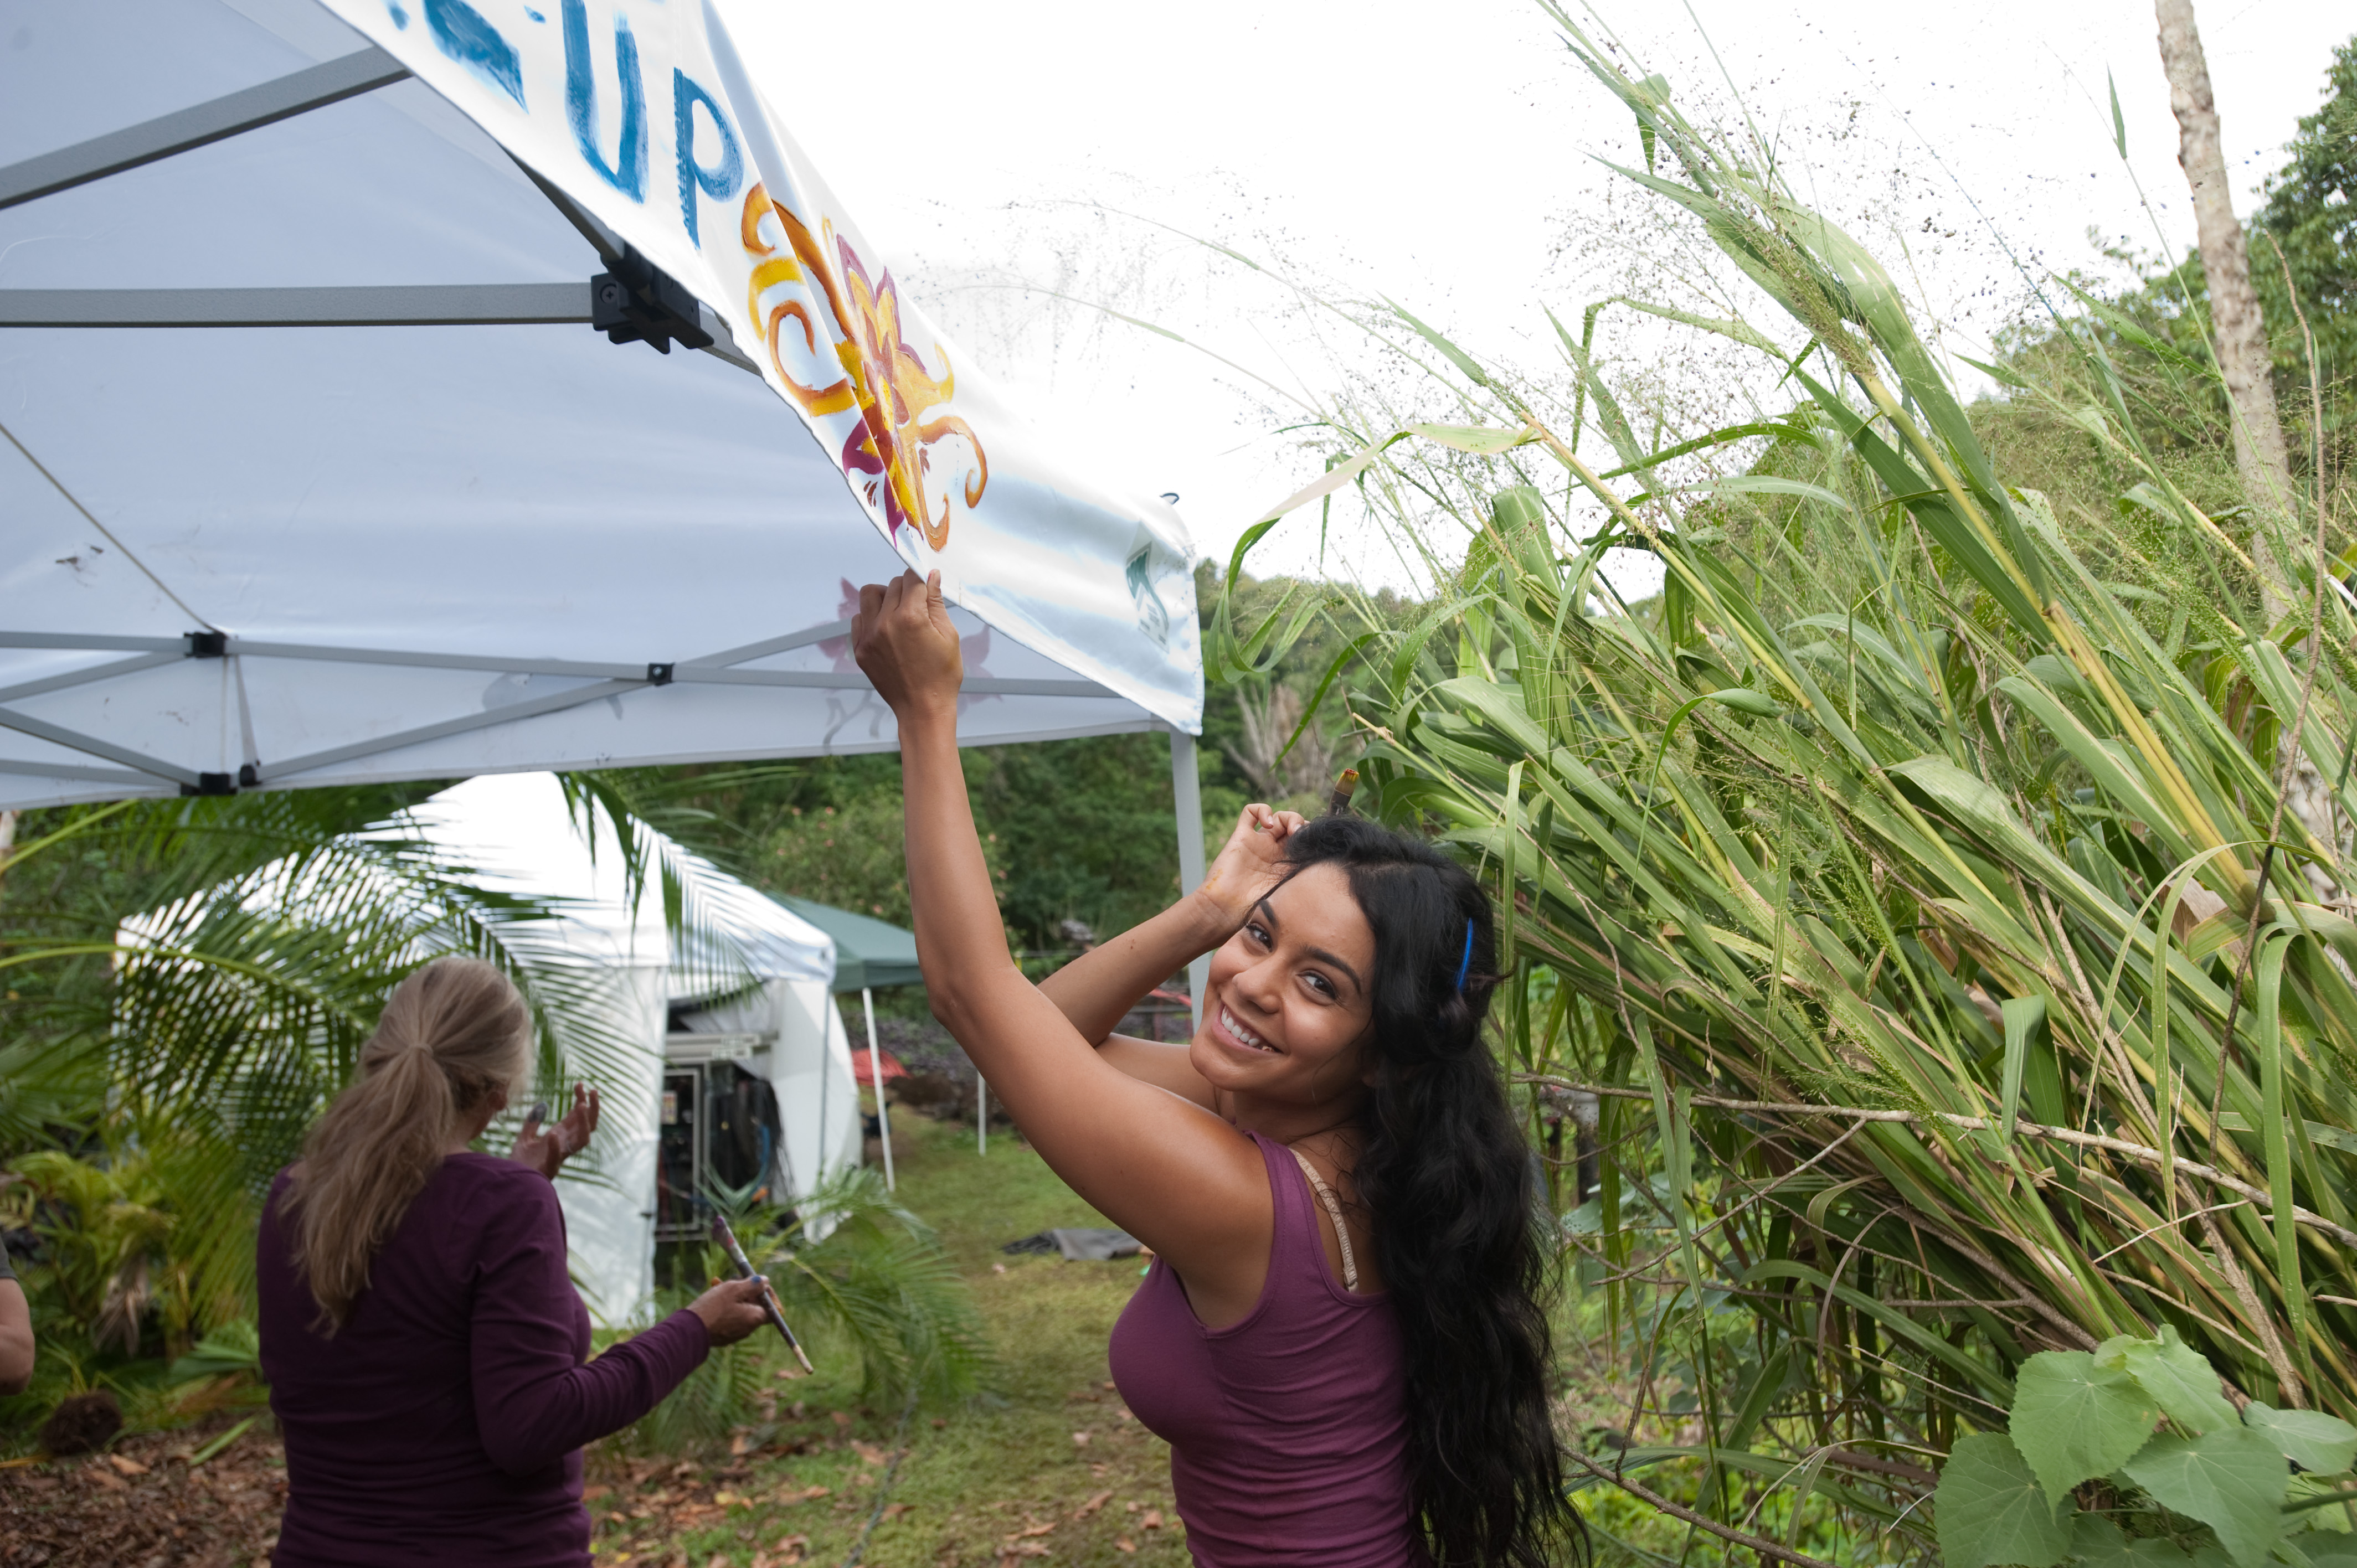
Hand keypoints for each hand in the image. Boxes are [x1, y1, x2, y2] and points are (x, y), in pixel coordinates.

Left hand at [510, 1083, 599, 1179]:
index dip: (582, 1099)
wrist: (509, 1183)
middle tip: (591, 1090)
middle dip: (593, 1108)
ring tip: (580, 1106)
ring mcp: (558, 1157)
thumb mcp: (523, 1138)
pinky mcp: (548, 1169)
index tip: (580, 1084)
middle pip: (588, 1126)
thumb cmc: (519, 1163)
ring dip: (583, 1123)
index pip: (577, 1117)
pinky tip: (553, 1134)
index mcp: (560, 1136)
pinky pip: (556, 1158)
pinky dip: (556, 1147)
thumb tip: (542, 1104)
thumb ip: (532, 1123)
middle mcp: (563, 1145)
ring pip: (582, 1141)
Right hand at [689, 1276, 774, 1347]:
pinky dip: (725, 1306)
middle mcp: (748, 1329)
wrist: (689, 1331)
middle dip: (746, 1291)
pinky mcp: (723, 1335)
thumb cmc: (713, 1308)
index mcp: (755, 1318)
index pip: (773, 1308)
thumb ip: (752, 1284)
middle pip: (755, 1307)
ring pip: (740, 1310)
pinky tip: (713, 1296)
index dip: (768, 1293)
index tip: (758, 1283)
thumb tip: (765, 1281)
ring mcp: (735, 1333)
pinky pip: (729, 1318)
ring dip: (733, 1296)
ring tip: (717, 1284)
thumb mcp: (734, 1289)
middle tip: (734, 1279)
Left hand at [851, 570, 962, 720]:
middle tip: (919, 605)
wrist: (922, 709)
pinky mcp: (859, 649)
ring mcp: (868, 636)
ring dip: (885, 597)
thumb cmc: (941, 675)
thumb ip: (936, 602)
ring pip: (870, 594)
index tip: (927, 585)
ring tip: (898, 613)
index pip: (912, 578)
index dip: (922, 579)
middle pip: (892, 585)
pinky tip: (886, 629)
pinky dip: (872, 616)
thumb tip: (931, 575)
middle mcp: (884, 623)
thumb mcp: (948, 635)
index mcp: (910, 618)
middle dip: (907, 589)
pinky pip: (859, 618)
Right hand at [1191, 804, 1306, 929]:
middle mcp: (1273, 852)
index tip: (1315, 844)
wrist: (1225, 910)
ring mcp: (1258, 844)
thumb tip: (1324, 866)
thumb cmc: (1254, 909)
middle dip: (1302, 826)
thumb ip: (1302, 877)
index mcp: (1287, 865)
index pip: (1304, 842)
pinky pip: (1250, 813)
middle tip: (1301, 835)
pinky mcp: (1241, 837)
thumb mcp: (1287, 894)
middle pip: (1293, 827)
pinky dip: (1262, 810)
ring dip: (1287, 817)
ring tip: (1289, 829)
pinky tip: (1267, 823)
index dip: (1312, 838)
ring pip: (1276, 817)